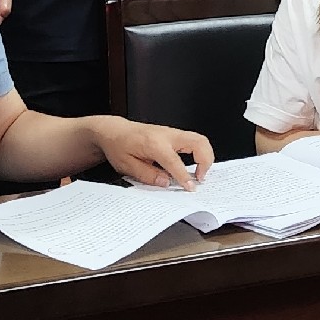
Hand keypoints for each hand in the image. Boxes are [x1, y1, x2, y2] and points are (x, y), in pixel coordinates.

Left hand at [93, 118, 212, 190]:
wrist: (114, 131)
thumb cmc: (118, 146)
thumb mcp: (127, 165)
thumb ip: (148, 175)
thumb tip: (165, 182)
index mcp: (154, 143)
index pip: (175, 162)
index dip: (184, 177)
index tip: (190, 188)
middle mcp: (166, 135)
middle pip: (197, 142)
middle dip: (205, 161)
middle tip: (200, 178)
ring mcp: (171, 132)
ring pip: (199, 139)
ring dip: (205, 156)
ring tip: (199, 173)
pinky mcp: (173, 134)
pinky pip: (193, 140)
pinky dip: (200, 152)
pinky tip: (195, 165)